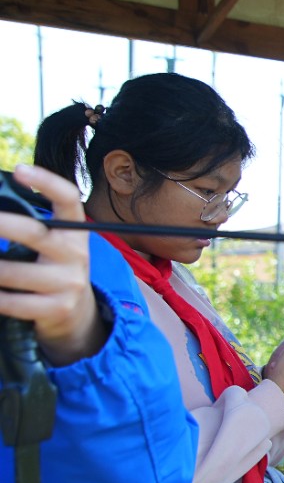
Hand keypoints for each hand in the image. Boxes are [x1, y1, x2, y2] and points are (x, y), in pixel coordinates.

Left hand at [0, 164, 105, 365]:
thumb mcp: (53, 243)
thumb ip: (32, 225)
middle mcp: (76, 255)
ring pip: (12, 273)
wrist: (76, 312)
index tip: (20, 170)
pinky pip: (11, 302)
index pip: (68, 199)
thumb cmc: (52, 266)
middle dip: (1, 225)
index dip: (46, 182)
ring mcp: (69, 284)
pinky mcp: (57, 309)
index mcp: (74, 231)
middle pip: (34, 233)